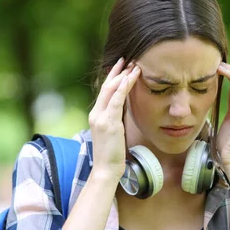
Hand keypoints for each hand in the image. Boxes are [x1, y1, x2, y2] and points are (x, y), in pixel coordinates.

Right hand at [88, 57, 140, 179]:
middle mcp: (96, 114)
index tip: (122, 67)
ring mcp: (101, 118)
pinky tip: (130, 78)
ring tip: (134, 65)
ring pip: (111, 90)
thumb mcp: (113, 133)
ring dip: (123, 76)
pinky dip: (123, 88)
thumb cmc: (112, 155)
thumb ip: (116, 120)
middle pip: (106, 87)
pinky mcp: (108, 123)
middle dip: (117, 72)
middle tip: (127, 59)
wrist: (105, 170)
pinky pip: (116, 101)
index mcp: (96, 116)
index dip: (113, 78)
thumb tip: (124, 111)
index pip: (104, 92)